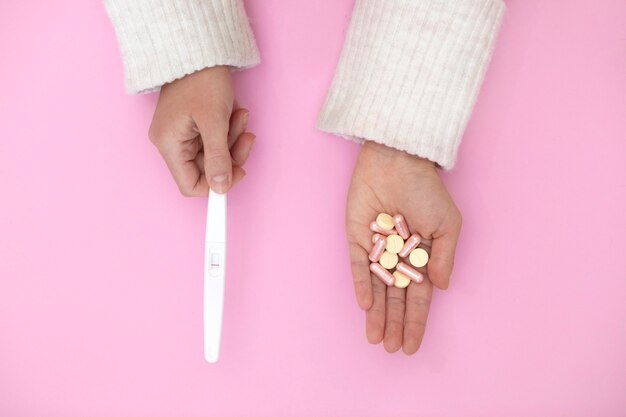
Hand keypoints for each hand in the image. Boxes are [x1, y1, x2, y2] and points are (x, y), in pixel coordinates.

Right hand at [148, 66, 254, 195]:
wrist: (200, 49)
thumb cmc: (202, 80)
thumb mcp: (214, 122)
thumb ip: (218, 158)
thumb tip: (220, 188)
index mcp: (170, 145)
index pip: (190, 184)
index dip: (216, 185)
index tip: (239, 175)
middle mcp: (172, 143)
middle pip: (207, 169)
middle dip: (231, 154)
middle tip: (246, 137)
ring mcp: (183, 134)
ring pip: (215, 154)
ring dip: (233, 139)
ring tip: (241, 117)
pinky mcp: (194, 125)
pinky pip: (215, 139)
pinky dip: (229, 130)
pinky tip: (235, 113)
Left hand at [346, 141, 461, 353]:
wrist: (399, 161)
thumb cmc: (427, 190)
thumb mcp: (448, 225)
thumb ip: (444, 258)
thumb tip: (442, 289)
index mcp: (422, 255)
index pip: (418, 296)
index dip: (416, 321)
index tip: (412, 345)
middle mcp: (398, 255)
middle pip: (396, 297)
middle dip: (394, 324)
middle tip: (391, 349)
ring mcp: (377, 248)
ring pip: (376, 287)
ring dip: (377, 314)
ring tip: (376, 339)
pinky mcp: (357, 237)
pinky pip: (359, 266)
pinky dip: (362, 285)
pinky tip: (365, 307)